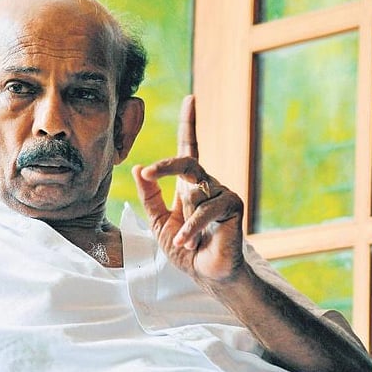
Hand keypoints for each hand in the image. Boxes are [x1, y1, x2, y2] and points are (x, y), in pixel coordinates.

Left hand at [132, 95, 244, 282]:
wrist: (207, 273)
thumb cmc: (184, 247)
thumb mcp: (159, 222)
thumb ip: (150, 197)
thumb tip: (138, 169)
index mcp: (188, 185)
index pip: (188, 149)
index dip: (189, 124)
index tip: (190, 99)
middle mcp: (206, 184)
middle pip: (187, 160)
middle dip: (167, 165)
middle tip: (149, 173)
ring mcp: (222, 193)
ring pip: (194, 192)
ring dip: (184, 223)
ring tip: (181, 242)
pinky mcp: (233, 206)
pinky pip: (207, 210)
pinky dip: (192, 228)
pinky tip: (186, 242)